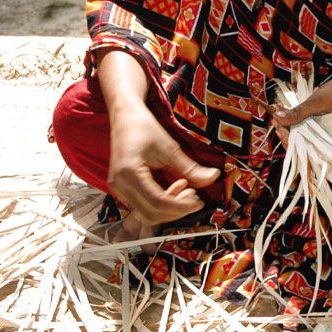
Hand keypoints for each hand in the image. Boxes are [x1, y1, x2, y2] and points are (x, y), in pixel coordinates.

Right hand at [107, 100, 219, 224]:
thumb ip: (190, 167)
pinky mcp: (121, 189)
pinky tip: (173, 187)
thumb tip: (214, 177)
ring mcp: (118, 189)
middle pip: (151, 214)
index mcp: (129, 174)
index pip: (158, 203)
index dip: (181, 206)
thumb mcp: (170, 147)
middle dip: (176, 210)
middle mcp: (119, 185)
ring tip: (185, 188)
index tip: (199, 201)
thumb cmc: (145, 127)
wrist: (125, 116)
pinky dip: (160, 203)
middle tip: (194, 196)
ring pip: (146, 214)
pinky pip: (142, 206)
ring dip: (169, 208)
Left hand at [271, 70, 331, 141]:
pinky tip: (287, 109)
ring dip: (289, 124)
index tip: (276, 124)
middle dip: (285, 131)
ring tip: (279, 110)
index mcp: (328, 142)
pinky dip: (296, 119)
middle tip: (275, 116)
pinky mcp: (323, 126)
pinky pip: (307, 127)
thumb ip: (299, 112)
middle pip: (301, 144)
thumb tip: (277, 117)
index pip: (303, 150)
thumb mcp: (319, 101)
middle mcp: (326, 141)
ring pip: (302, 135)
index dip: (287, 139)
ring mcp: (324, 134)